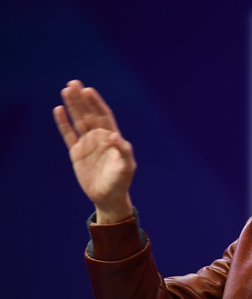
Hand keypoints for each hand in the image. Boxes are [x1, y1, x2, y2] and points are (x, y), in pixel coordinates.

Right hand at [54, 80, 135, 223]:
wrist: (108, 197)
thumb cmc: (121, 182)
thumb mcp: (126, 167)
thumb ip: (124, 151)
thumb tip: (116, 136)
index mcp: (113, 138)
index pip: (103, 115)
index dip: (96, 103)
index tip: (89, 91)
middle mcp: (100, 137)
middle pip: (89, 114)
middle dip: (82, 99)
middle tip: (74, 83)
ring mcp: (88, 144)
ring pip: (78, 120)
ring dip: (73, 105)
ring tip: (66, 90)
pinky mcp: (77, 153)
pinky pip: (68, 134)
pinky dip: (63, 123)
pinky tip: (58, 109)